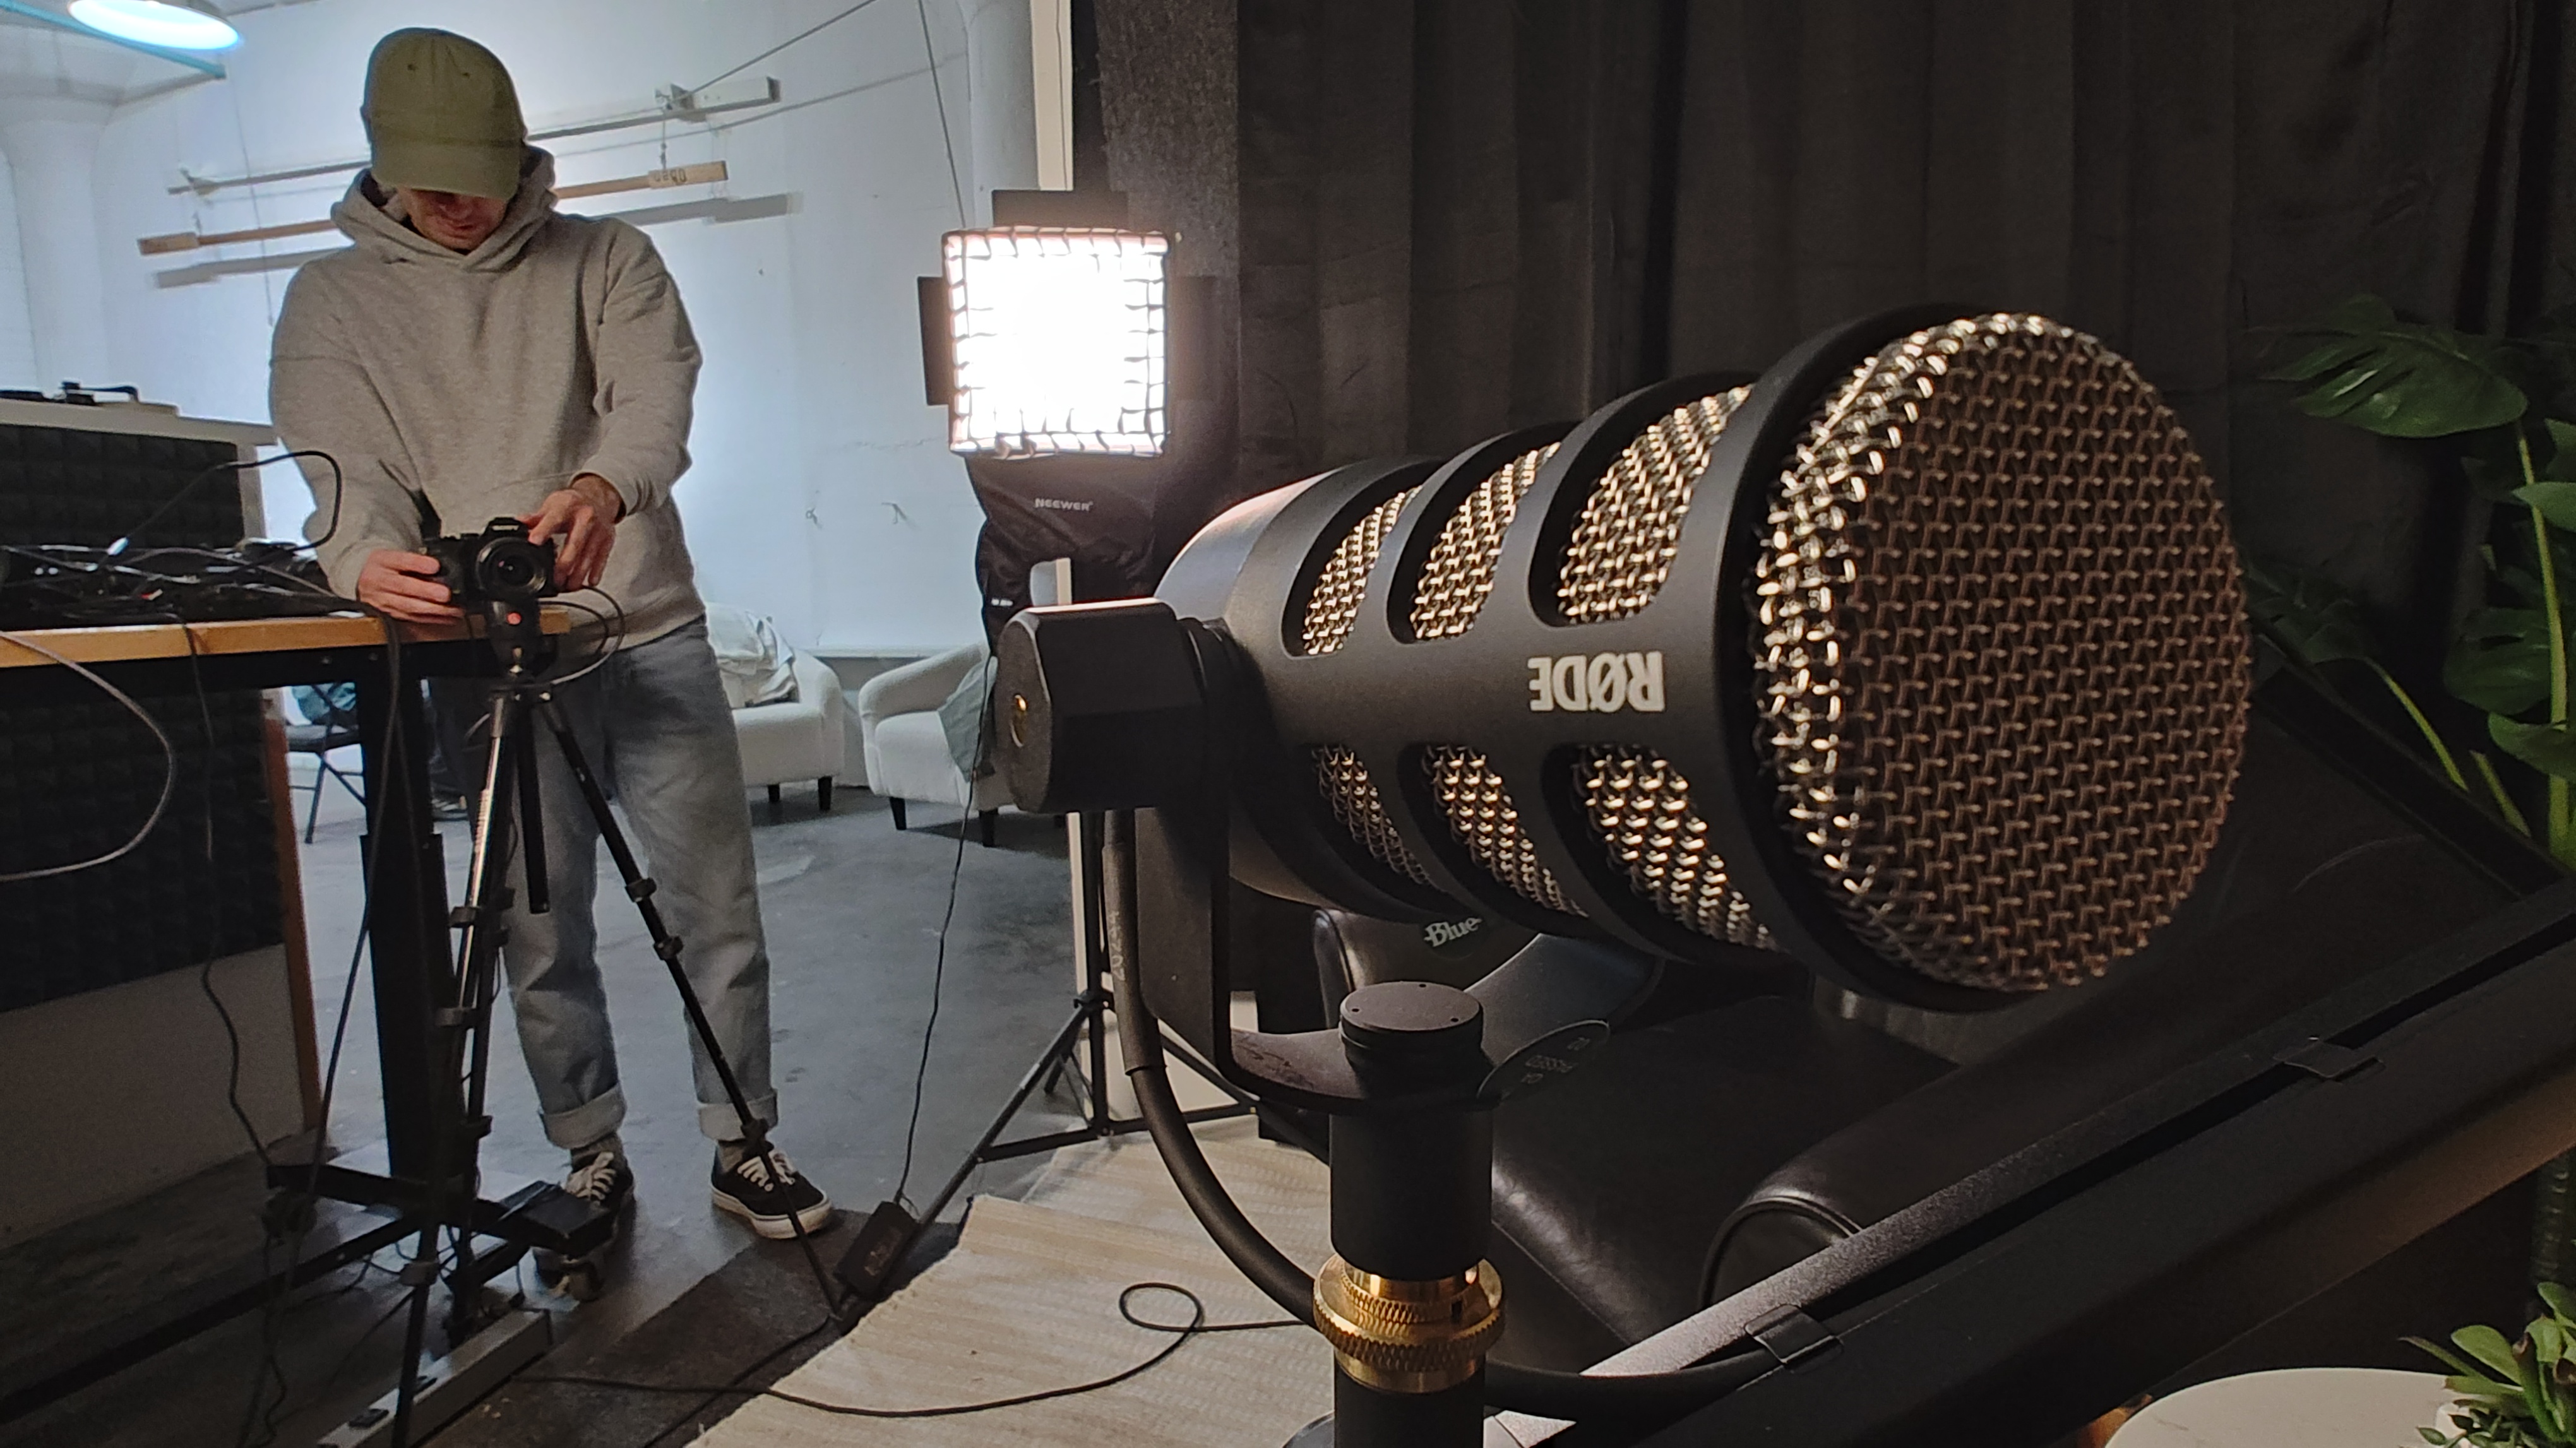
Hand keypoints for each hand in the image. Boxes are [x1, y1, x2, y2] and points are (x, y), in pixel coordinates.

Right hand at [355, 549, 461, 623]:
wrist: (363, 578)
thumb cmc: (384, 565)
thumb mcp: (394, 554)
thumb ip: (415, 559)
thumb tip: (439, 566)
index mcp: (382, 561)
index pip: (399, 561)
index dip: (418, 564)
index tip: (435, 566)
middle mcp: (380, 581)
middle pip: (403, 587)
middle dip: (426, 592)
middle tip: (445, 594)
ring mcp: (383, 600)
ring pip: (408, 606)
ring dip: (432, 609)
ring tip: (452, 609)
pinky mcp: (389, 613)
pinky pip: (411, 617)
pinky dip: (431, 618)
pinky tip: (447, 618)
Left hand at [522, 474, 622, 591]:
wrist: (598, 497)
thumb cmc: (573, 503)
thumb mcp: (553, 505)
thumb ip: (536, 517)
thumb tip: (520, 522)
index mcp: (568, 506)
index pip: (554, 519)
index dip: (543, 530)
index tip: (534, 541)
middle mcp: (586, 517)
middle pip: (575, 544)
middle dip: (564, 565)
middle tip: (556, 580)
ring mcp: (599, 530)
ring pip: (589, 556)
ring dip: (579, 574)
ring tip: (569, 586)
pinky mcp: (608, 540)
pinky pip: (602, 558)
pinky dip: (595, 572)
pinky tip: (588, 582)